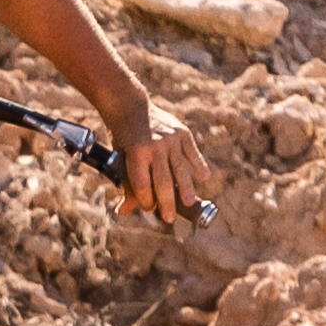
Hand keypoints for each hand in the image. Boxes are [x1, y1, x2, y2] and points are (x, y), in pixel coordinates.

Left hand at [110, 112, 217, 227]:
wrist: (131, 107)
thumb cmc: (124, 138)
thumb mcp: (120, 159)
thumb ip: (126, 184)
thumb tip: (123, 211)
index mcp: (136, 153)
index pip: (142, 184)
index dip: (146, 200)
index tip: (150, 209)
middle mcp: (155, 145)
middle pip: (163, 180)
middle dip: (166, 202)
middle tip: (169, 218)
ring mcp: (170, 139)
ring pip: (180, 169)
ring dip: (186, 188)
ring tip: (190, 203)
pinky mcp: (182, 133)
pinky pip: (193, 152)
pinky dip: (199, 165)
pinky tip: (204, 177)